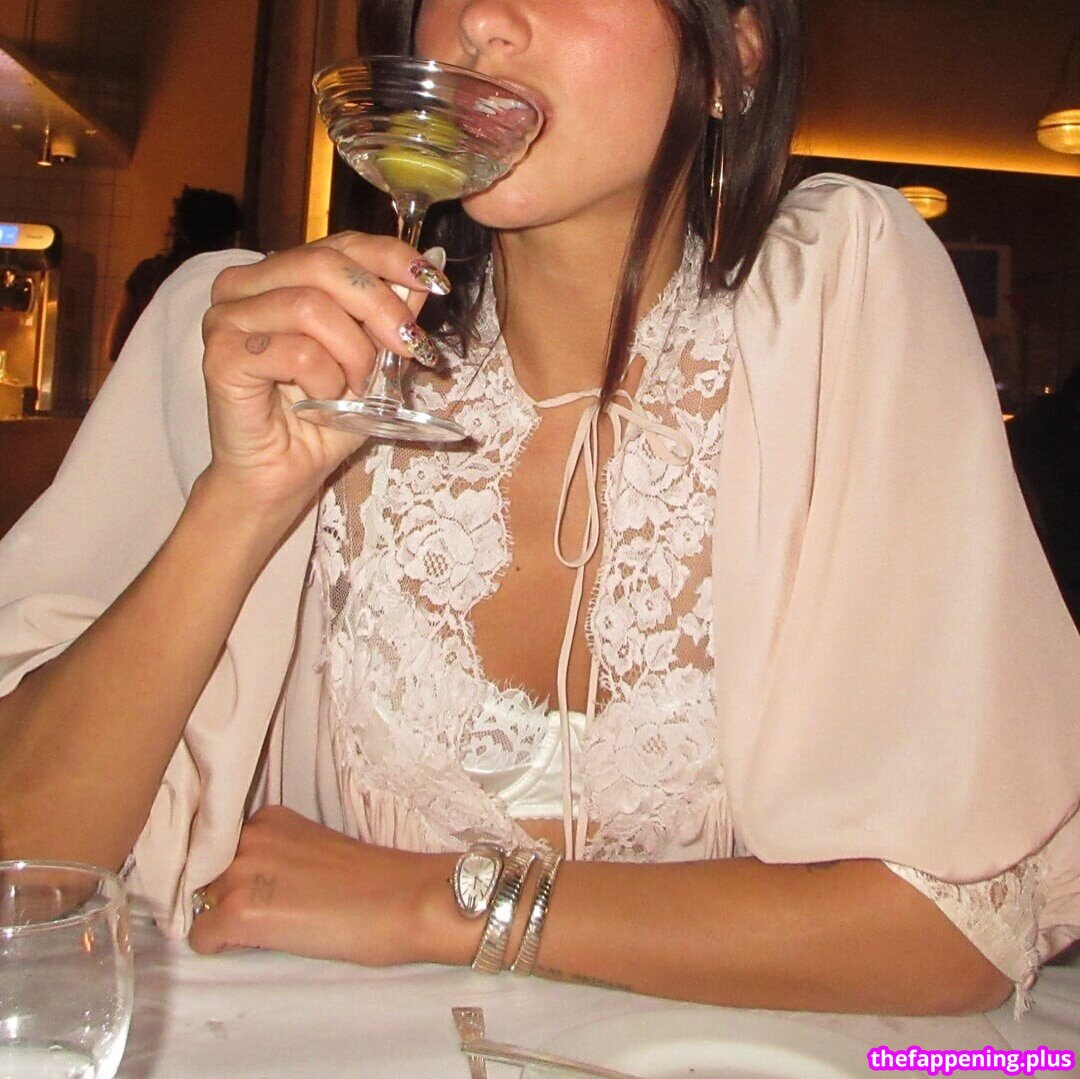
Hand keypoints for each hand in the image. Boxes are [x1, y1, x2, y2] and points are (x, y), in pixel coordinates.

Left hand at [186, 806, 465, 964]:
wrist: (404, 900)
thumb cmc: (373, 882)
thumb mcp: (314, 849)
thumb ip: (275, 854)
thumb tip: (248, 883)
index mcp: (269, 818)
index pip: (217, 845)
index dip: (229, 872)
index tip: (249, 888)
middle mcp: (248, 836)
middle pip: (203, 873)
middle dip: (221, 894)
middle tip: (266, 912)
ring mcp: (241, 872)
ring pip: (199, 903)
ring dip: (222, 919)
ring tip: (271, 927)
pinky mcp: (240, 913)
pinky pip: (202, 938)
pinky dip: (222, 948)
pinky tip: (264, 943)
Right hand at [199, 234, 448, 524]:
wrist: (282, 477)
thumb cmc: (322, 421)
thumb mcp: (373, 360)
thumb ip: (393, 312)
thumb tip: (432, 264)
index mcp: (278, 275)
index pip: (340, 243)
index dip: (392, 256)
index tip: (435, 281)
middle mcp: (243, 286)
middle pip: (325, 264)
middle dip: (382, 305)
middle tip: (411, 346)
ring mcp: (226, 318)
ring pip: (310, 306)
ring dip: (353, 353)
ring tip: (357, 387)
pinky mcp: (222, 357)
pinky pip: (296, 352)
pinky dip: (325, 380)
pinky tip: (321, 403)